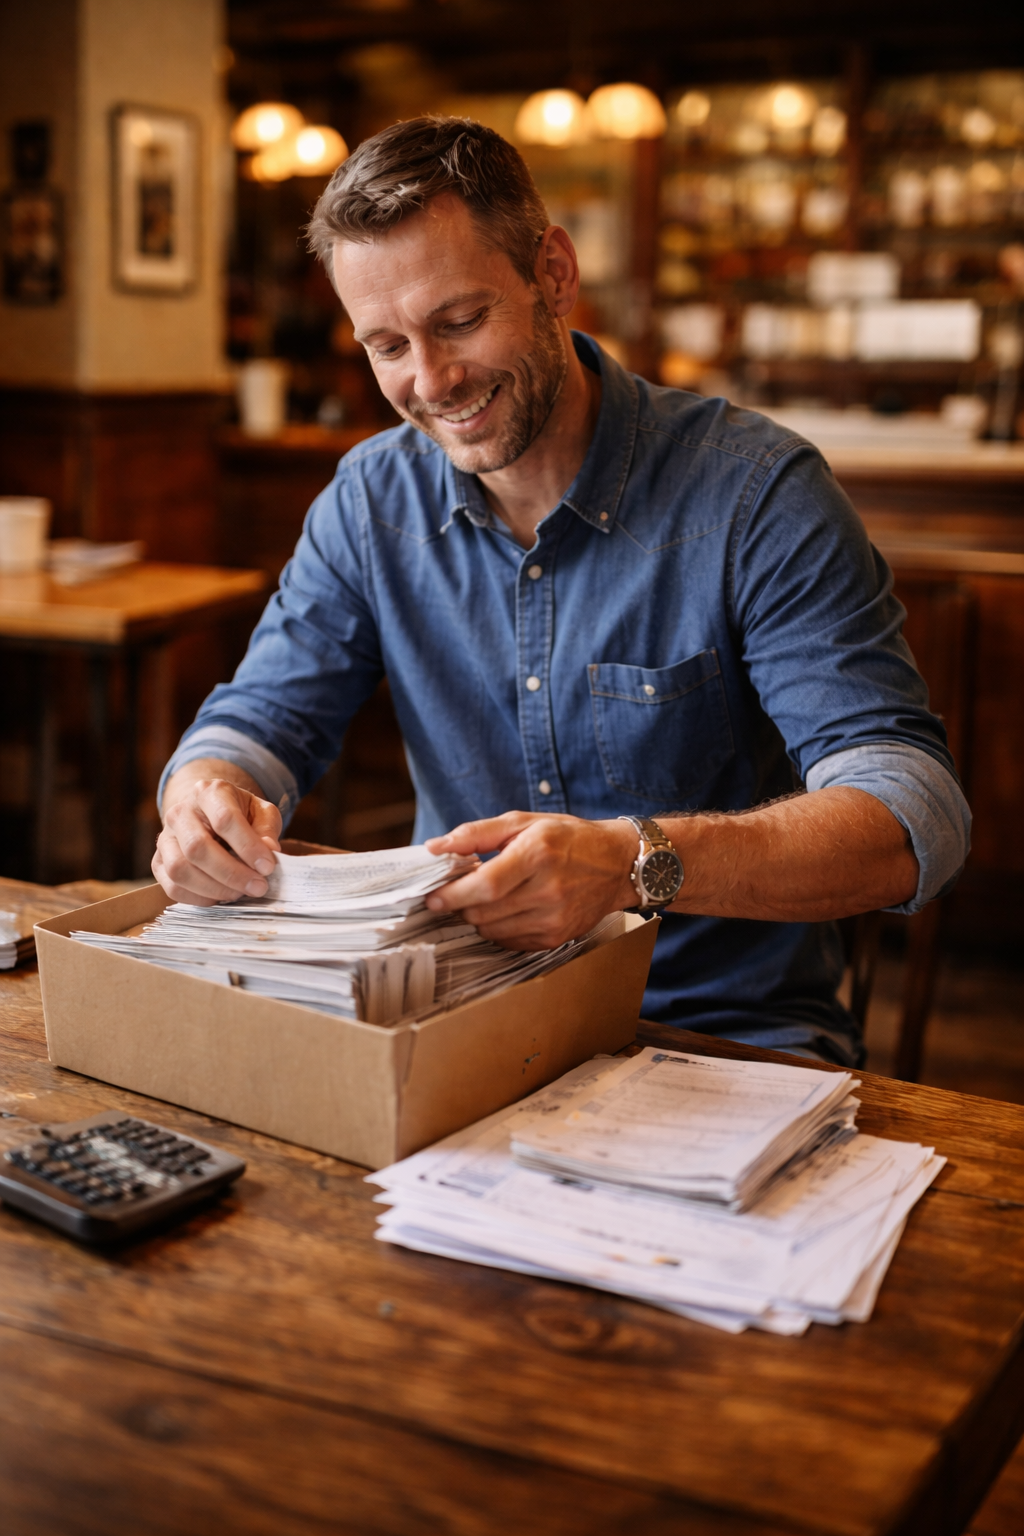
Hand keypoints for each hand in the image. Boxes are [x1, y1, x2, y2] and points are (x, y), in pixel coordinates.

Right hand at [153, 777, 282, 904]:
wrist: (208, 814)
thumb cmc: (239, 813)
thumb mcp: (261, 812)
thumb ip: (267, 828)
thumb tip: (270, 851)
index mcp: (209, 792)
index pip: (225, 819)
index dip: (248, 847)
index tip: (267, 867)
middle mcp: (180, 812)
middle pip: (197, 847)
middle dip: (231, 873)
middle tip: (258, 887)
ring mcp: (165, 838)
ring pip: (180, 869)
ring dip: (214, 888)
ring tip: (240, 893)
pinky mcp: (158, 862)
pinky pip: (172, 886)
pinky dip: (199, 898)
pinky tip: (221, 896)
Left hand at [424, 812, 637, 949]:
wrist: (619, 864)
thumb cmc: (569, 838)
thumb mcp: (524, 821)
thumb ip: (476, 833)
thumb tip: (435, 847)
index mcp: (538, 854)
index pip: (483, 886)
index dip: (452, 895)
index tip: (432, 896)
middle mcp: (548, 890)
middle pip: (483, 912)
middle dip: (461, 905)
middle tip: (459, 892)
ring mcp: (554, 918)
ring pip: (492, 931)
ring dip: (478, 917)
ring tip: (485, 898)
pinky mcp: (556, 937)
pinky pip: (509, 942)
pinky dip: (497, 929)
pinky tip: (506, 910)